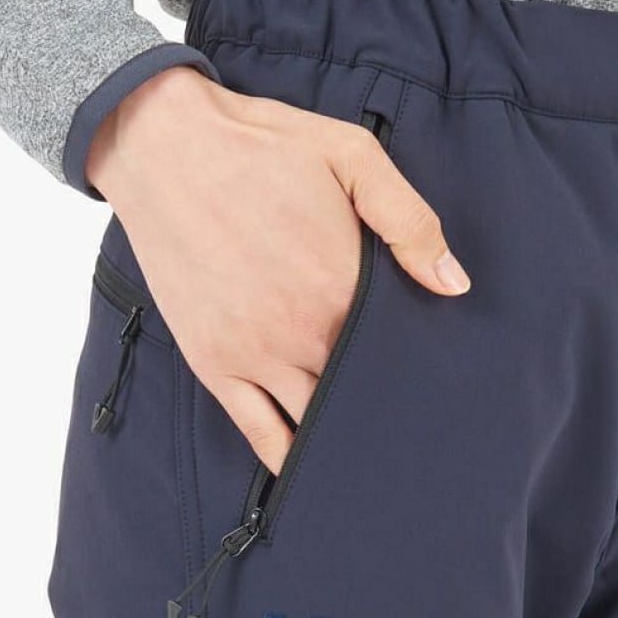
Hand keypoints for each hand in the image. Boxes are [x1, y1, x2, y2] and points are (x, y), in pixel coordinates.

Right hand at [86, 65, 469, 473]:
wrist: (163, 144)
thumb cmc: (263, 147)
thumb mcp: (352, 157)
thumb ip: (410, 221)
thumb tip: (453, 284)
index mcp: (342, 288)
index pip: (398, 355)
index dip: (421, 373)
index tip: (441, 388)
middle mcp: (301, 333)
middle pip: (361, 396)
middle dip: (389, 412)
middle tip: (417, 433)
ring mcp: (255, 354)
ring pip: (314, 423)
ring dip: (346, 441)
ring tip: (376, 461)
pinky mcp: (214, 363)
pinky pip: (257, 431)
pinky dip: (288, 459)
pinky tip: (312, 473)